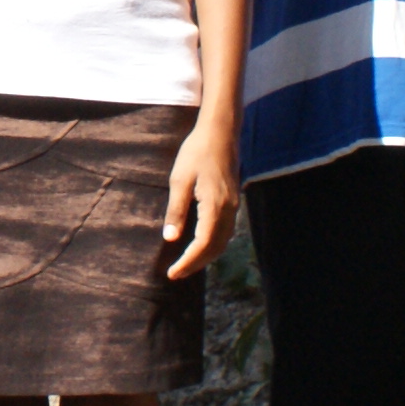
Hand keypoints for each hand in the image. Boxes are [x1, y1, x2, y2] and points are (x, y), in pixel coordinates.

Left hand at [162, 117, 240, 277]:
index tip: (173, 273)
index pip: (203, 244)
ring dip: (206, 256)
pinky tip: (200, 244)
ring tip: (187, 264)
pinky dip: (213, 244)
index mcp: (215, 206)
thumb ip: (176, 211)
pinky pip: (226, 231)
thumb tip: (170, 238)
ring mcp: (234, 205)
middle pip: (215, 247)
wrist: (220, 132)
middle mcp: (229, 209)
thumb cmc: (196, 152)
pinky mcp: (233, 200)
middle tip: (176, 274)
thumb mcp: (179, 180)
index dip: (189, 262)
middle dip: (196, 263)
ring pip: (223, 241)